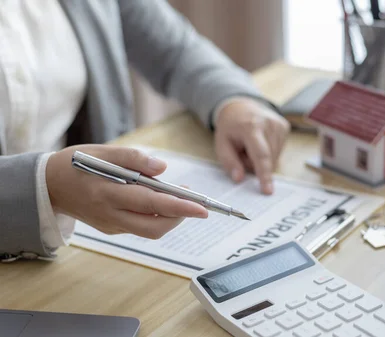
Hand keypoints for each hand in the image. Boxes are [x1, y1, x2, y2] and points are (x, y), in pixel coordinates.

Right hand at [47, 145, 207, 238]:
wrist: (47, 185)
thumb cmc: (76, 164)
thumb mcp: (102, 152)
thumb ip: (133, 159)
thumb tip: (162, 169)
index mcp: (107, 193)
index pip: (151, 203)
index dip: (179, 207)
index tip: (202, 207)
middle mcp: (109, 214)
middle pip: (154, 227)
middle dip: (180, 217)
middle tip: (195, 203)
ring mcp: (110, 225)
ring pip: (149, 230)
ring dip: (170, 217)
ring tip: (180, 199)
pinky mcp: (111, 228)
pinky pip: (140, 227)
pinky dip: (156, 217)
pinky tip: (160, 202)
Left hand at [214, 97, 289, 194]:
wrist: (240, 106)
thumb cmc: (230, 127)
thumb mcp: (221, 144)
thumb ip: (229, 162)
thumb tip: (239, 178)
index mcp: (251, 127)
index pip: (260, 155)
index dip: (264, 174)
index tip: (268, 190)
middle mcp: (269, 124)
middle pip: (267, 159)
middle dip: (254, 163)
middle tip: (242, 152)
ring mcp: (279, 125)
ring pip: (274, 158)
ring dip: (261, 159)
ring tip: (251, 145)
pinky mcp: (285, 127)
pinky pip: (278, 152)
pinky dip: (268, 152)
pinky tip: (261, 142)